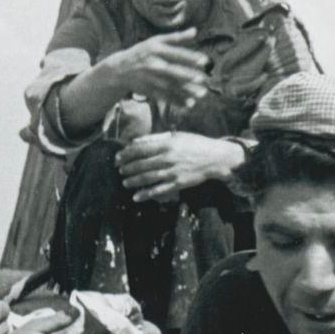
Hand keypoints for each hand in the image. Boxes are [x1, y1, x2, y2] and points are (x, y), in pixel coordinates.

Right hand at [102, 28, 210, 107]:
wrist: (119, 70)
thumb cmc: (142, 52)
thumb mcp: (155, 41)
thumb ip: (175, 38)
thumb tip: (195, 31)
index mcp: (156, 50)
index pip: (176, 54)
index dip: (190, 57)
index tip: (205, 61)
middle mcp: (153, 65)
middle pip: (172, 71)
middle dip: (187, 76)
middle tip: (202, 79)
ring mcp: (150, 79)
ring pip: (170, 86)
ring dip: (186, 91)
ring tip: (201, 94)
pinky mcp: (149, 91)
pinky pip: (164, 97)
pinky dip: (177, 101)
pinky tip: (189, 104)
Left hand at [116, 131, 244, 202]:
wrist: (216, 158)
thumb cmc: (195, 144)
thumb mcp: (176, 136)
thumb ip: (155, 138)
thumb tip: (135, 141)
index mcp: (166, 144)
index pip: (139, 150)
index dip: (126, 154)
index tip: (117, 158)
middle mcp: (167, 158)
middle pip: (140, 164)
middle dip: (127, 168)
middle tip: (120, 170)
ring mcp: (172, 172)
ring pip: (147, 178)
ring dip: (133, 181)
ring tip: (125, 182)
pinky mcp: (177, 183)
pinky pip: (158, 190)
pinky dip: (145, 194)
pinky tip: (136, 197)